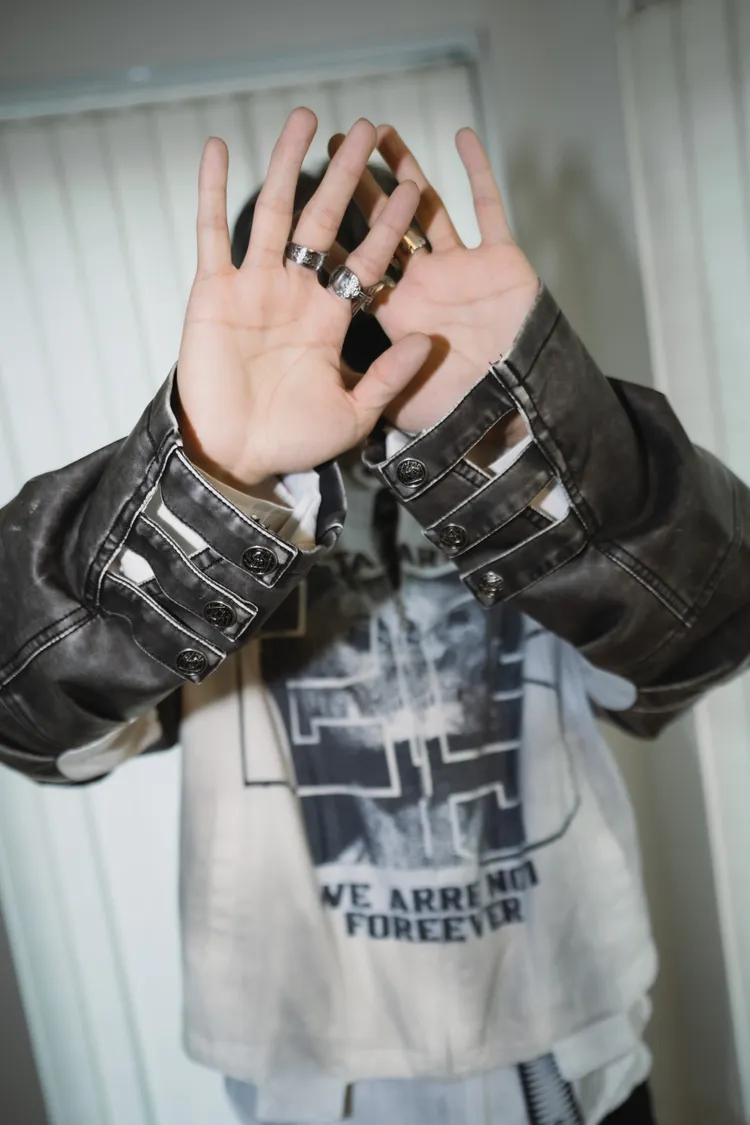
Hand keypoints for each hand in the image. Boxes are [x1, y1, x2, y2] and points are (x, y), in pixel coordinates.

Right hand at [176, 110, 430, 488]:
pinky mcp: (214, 291)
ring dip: (286, 164)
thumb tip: (430, 340)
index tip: (412, 187)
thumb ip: (390, 376)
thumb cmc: (295, 441)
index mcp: (331, 319)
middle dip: (346, 177)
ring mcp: (255, 287)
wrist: (235, 456)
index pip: (366, 260)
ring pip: (274, 212)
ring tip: (305, 117)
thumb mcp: (355, 413)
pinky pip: (211, 232)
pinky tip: (218, 148)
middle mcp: (296, 293)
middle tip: (366, 132)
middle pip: (325, 221)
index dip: (388, 225)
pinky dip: (210, 191)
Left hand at [329, 126, 538, 433]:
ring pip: (428, 208)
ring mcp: (461, 269)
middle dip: (359, 187)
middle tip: (333, 146)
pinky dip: (478, 173)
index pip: (354, 265)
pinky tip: (462, 137)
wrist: (514, 412)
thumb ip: (363, 385)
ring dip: (407, 169)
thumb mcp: (395, 407)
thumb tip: (319, 376)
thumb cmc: (457, 414)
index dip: (332, 233)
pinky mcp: (501, 261)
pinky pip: (489, 209)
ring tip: (380, 130)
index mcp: (395, 312)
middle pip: (382, 226)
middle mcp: (423, 284)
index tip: (306, 200)